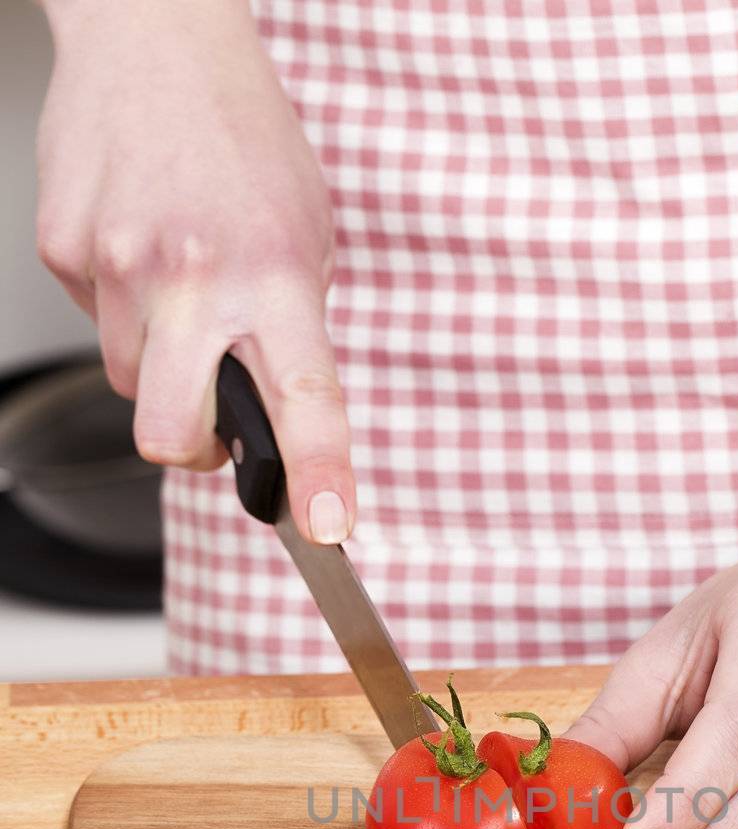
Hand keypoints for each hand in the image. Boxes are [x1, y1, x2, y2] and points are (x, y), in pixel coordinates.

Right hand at [36, 0, 353, 543]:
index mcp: (274, 272)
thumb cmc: (243, 139)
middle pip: (169, 434)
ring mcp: (117, 264)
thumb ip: (294, 330)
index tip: (328, 526)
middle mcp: (192, 275)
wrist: (156, 37)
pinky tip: (142, 252)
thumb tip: (282, 420)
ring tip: (182, 292)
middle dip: (191, 451)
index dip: (317, 472)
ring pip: (131, 384)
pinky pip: (97, 327)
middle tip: (214, 426)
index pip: (304, 395)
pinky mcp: (63, 250)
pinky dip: (124, 312)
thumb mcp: (307, 234)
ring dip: (160, 366)